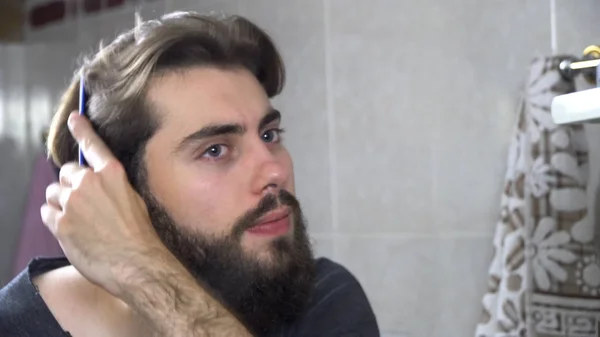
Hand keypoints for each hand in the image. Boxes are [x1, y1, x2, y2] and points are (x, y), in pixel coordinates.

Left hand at [41, 112, 163, 296]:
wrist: (136, 263)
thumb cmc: (139, 235)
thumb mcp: (133, 200)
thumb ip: (112, 186)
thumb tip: (97, 183)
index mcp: (112, 174)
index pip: (93, 145)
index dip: (82, 130)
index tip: (74, 118)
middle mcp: (90, 183)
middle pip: (66, 172)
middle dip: (72, 185)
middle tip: (83, 204)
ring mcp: (73, 202)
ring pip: (54, 193)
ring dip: (62, 203)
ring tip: (79, 221)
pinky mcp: (60, 222)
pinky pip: (47, 212)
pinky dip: (55, 219)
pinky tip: (72, 230)